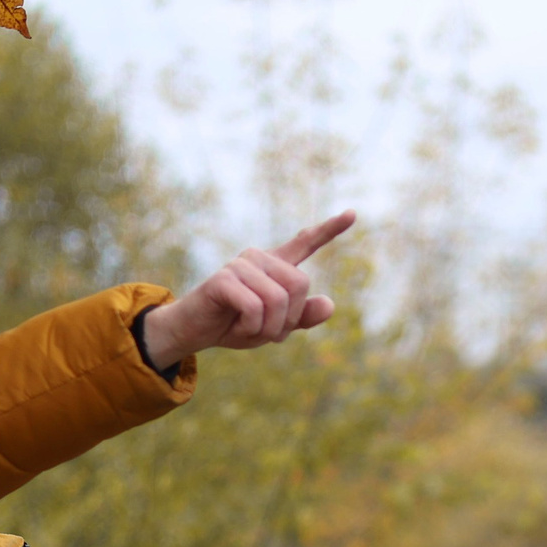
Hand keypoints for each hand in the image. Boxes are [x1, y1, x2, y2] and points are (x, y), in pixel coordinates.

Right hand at [138, 210, 357, 367]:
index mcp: (275, 267)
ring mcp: (241, 265)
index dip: (329, 230)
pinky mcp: (224, 279)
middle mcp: (260, 258)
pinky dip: (251, 328)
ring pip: (278, 301)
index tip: (352, 213)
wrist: (194, 331)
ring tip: (249, 329)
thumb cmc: (235, 325)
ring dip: (268, 328)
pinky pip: (255, 309)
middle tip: (269, 332)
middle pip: (300, 284)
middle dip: (289, 319)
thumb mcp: (275, 327)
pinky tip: (235, 325)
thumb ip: (302, 317)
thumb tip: (329, 305)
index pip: (305, 242)